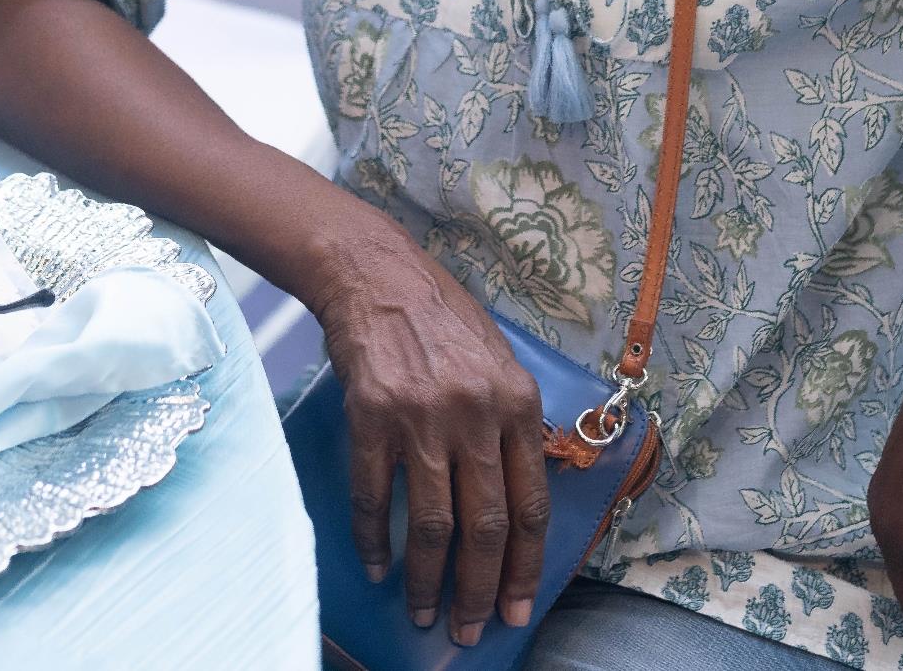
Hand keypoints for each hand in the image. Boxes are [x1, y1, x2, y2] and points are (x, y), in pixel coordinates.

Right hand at [308, 228, 550, 646]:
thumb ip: (513, 423)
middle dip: (478, 589)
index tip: (515, 606)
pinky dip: (376, 540)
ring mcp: (422, 418)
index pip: (530, 504)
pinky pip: (377, 497)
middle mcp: (475, 414)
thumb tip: (521, 492)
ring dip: (429, 579)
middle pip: (485, 525)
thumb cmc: (441, 319)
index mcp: (516, 402)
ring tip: (426, 612)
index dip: (524, 566)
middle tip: (468, 628)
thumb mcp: (499, 361)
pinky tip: (378, 566)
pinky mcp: (372, 418)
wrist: (376, 274)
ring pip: (433, 523)